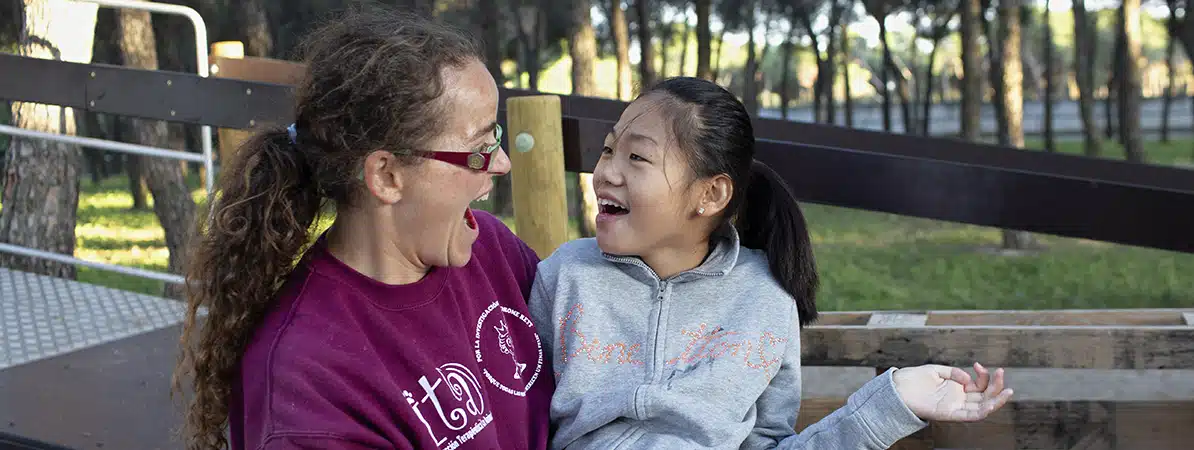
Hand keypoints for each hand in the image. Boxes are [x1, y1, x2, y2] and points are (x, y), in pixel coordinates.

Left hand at [892, 362, 1012, 421]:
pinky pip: (970, 416)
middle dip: (996, 384)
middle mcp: (958, 399)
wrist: (897, 389)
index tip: (977, 364)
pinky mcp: (950, 414)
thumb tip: (968, 379)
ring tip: (1008, 390)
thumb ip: (954, 373)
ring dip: (997, 400)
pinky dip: (983, 411)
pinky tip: (992, 404)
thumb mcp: (936, 371)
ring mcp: (955, 407)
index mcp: (956, 388)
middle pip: (984, 395)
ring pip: (982, 407)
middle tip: (1001, 371)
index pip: (978, 385)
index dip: (983, 375)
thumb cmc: (913, 380)